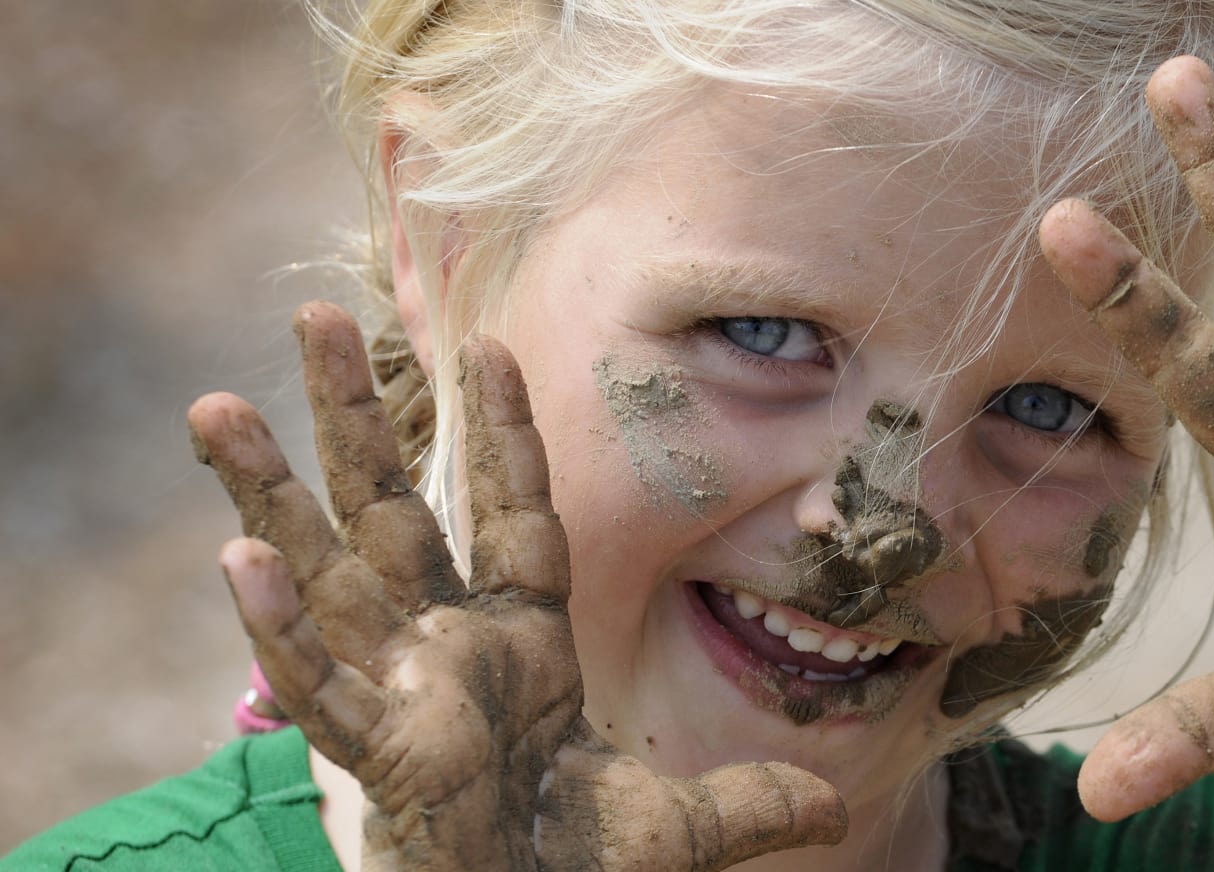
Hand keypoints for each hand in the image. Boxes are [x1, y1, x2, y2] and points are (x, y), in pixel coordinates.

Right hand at [188, 303, 844, 869]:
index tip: (491, 342)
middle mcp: (447, 649)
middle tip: (310, 315)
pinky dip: (279, 625)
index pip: (513, 513)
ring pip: (326, 570)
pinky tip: (235, 559)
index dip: (504, 431)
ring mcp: (403, 691)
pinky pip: (322, 680)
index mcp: (521, 644)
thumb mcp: (681, 830)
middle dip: (351, 419)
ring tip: (212, 407)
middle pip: (391, 510)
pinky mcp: (383, 752)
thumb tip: (838, 806)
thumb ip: (749, 799)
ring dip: (271, 491)